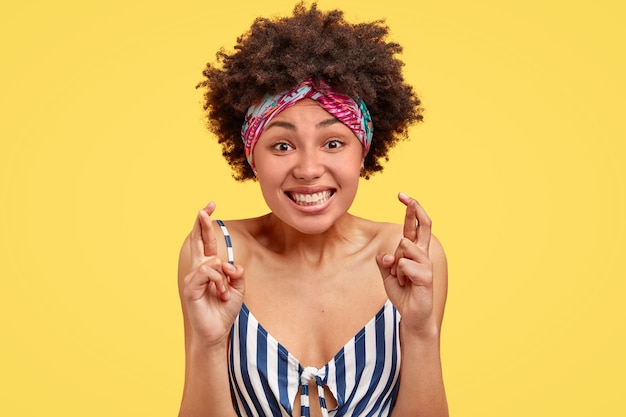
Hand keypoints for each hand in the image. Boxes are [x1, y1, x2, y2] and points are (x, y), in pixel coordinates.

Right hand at [181, 202, 244, 345]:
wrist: (216, 332)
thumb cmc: (224, 310)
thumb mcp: (238, 289)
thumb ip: (237, 274)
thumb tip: (232, 265)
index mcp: (209, 267)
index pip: (205, 240)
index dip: (207, 223)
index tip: (211, 206)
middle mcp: (198, 269)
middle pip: (198, 240)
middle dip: (202, 222)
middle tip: (205, 208)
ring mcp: (192, 277)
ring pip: (211, 261)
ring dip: (223, 276)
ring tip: (223, 293)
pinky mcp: (190, 288)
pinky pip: (207, 273)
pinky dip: (218, 281)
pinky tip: (219, 293)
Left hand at [376, 193, 435, 336]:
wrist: (412, 315)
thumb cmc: (402, 292)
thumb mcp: (387, 275)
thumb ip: (384, 262)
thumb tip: (385, 256)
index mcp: (414, 251)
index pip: (414, 226)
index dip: (410, 210)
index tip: (402, 195)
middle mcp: (423, 254)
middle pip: (422, 225)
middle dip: (414, 209)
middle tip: (406, 196)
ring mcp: (426, 263)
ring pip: (403, 247)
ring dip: (395, 264)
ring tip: (400, 278)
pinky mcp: (426, 274)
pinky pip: (403, 265)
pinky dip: (398, 275)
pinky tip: (405, 284)